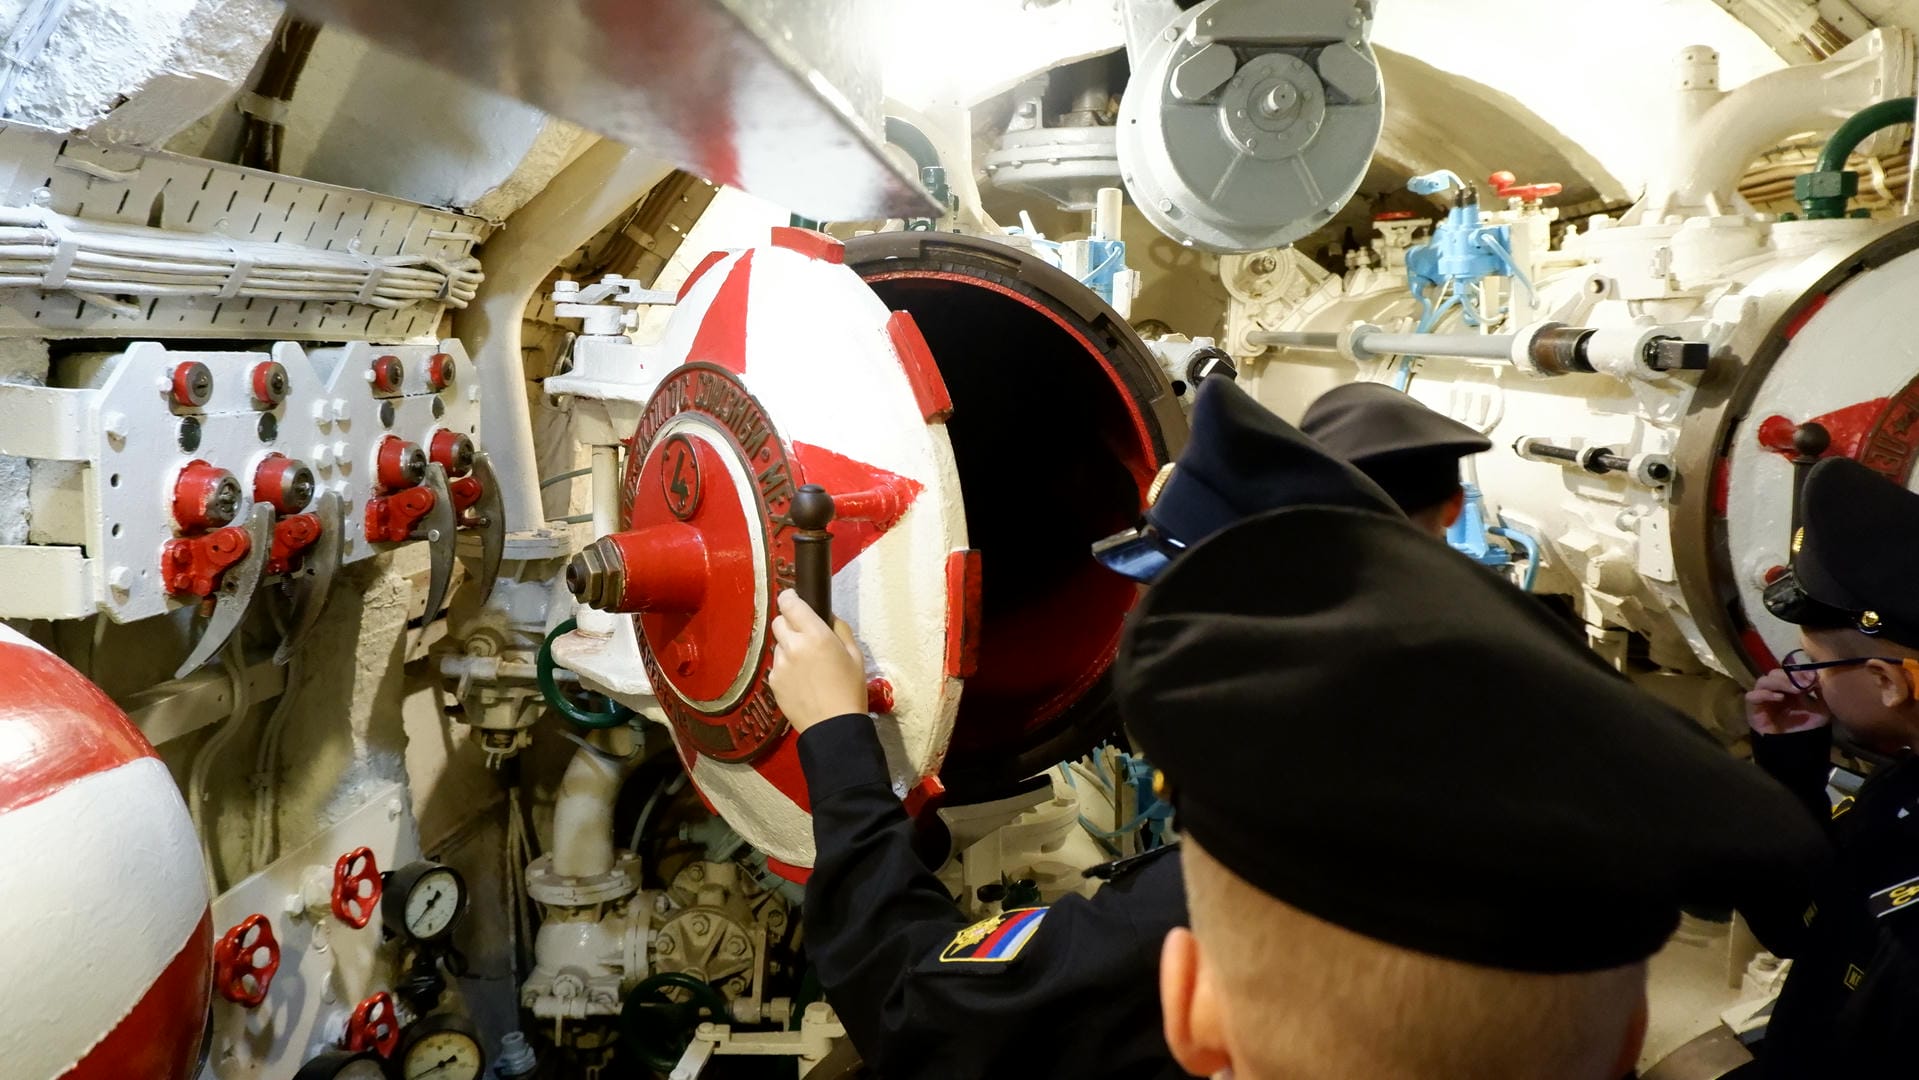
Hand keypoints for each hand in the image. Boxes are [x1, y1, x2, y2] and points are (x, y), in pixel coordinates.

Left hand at [769, 589, 867, 732]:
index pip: (790, 603)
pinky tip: (802, 682)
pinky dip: (786, 668)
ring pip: (778, 645)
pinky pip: (777, 666)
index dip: (790, 598)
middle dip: (789, 624)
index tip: (794, 600)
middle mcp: (793, 646)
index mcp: (815, 635)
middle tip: (804, 636)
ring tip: (807, 666)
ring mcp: (780, 665)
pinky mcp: (773, 682)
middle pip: (778, 621)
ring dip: (788, 648)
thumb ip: (839, 629)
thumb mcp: (855, 655)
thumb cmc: (850, 689)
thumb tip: (827, 617)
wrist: (834, 727)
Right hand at [1745, 668, 1831, 735]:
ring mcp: (1762, 698)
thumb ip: (1821, 694)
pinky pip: (1752, 696)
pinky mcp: (1753, 708)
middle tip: (1804, 682)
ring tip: (1795, 689)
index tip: (1812, 676)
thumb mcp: (1821, 709)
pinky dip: (1765, 694)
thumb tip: (1822, 676)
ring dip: (1779, 682)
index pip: (1789, 672)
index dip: (1799, 671)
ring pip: (1764, 681)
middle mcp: (1774, 690)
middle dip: (1790, 676)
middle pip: (1775, 673)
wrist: (1794, 748)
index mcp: (1788, 688)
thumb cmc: (1806, 727)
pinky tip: (1780, 698)